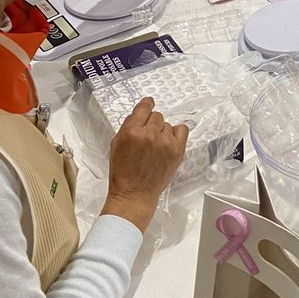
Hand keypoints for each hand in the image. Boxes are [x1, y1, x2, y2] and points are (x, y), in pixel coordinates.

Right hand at [101, 97, 188, 232]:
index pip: (144, 108)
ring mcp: (165, 142)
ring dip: (161, 132)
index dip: (147, 104)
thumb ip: (128, 126)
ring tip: (155, 147)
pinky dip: (176, 134)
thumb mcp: (116, 145)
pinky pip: (182, 129)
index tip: (149, 103)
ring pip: (167, 124)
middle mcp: (149, 135)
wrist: (134, 194)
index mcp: (131, 132)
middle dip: (151, 124)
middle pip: (156, 116)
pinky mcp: (177, 150)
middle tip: (147, 138)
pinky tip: (168, 142)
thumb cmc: (123, 173)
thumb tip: (140, 114)